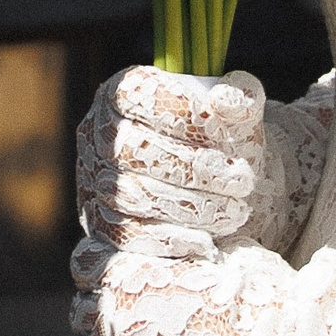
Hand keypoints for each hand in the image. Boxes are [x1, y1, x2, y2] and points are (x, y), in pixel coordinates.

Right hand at [76, 67, 266, 255]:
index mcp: (123, 93)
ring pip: (132, 196)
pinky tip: (207, 242)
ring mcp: (93, 179)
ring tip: (234, 211)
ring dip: (190, 207)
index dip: (181, 113)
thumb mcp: (236, 119)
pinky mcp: (100, 222)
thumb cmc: (220, 146)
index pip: (140, 95)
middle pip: (134, 149)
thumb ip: (240, 101)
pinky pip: (127, 235)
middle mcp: (99, 134)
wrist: (215, 192)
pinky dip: (171, 240)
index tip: (223, 135)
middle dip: (195, 168)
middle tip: (242, 181)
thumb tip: (225, 99)